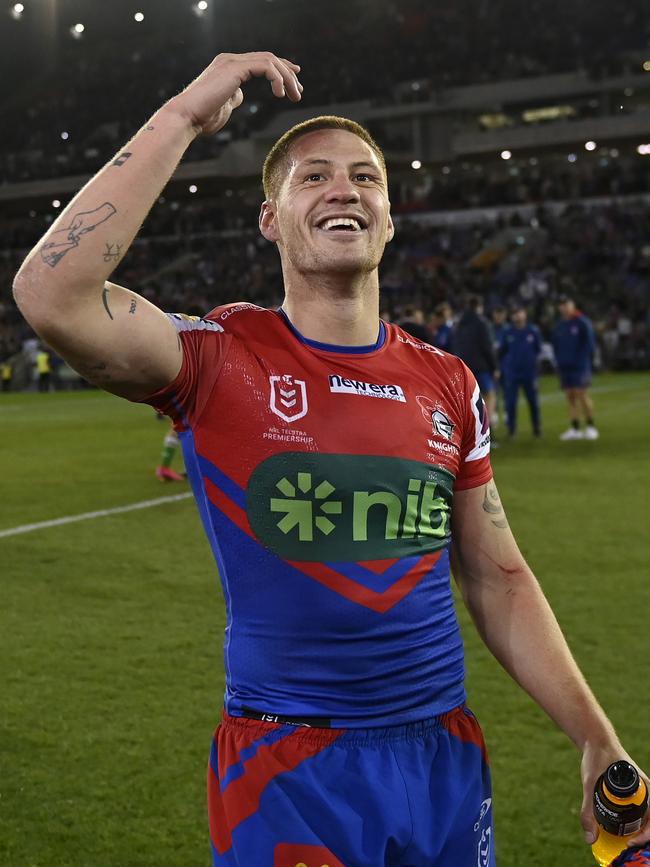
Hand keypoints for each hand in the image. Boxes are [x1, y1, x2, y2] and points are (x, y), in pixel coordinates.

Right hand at [167, 51, 302, 135]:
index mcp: (229, 67)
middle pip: (268, 58)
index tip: (294, 82)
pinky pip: (265, 66)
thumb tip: (240, 96)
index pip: (261, 62)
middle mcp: (231, 60)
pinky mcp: (235, 68)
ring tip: (294, 96)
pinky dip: (277, 78)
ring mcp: (232, 62)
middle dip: (288, 74)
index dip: (280, 70)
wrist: (188, 117)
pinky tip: (280, 94)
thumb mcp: (223, 106)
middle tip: (299, 92)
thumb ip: (233, 97)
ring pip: (270, 60)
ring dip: (286, 77)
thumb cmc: (202, 117)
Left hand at [580, 743, 649, 847]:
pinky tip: (620, 828)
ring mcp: (639, 791)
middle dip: (643, 836)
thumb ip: (588, 811)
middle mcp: (646, 791)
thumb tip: (589, 839)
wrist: (595, 739)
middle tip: (626, 845)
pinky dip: (632, 822)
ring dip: (638, 830)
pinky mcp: (631, 791)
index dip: (647, 835)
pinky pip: (637, 810)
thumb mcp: (590, 784)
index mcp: (645, 788)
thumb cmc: (597, 756)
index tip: (631, 842)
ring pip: (645, 816)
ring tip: (623, 840)